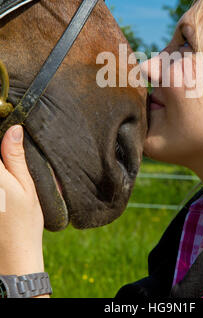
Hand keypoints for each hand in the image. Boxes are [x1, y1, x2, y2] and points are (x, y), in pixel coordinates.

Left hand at [0, 125, 44, 275]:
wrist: (12, 254)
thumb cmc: (25, 221)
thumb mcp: (27, 185)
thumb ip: (15, 156)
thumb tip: (14, 128)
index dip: (1, 134)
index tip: (7, 122)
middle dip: (1, 153)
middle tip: (12, 166)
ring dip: (2, 168)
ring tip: (10, 173)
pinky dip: (1, 177)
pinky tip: (5, 187)